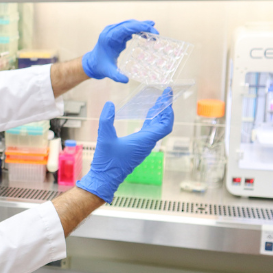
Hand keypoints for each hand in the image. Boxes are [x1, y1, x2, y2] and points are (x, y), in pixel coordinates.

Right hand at [76, 88, 173, 202]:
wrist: (105, 178)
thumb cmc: (107, 162)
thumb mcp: (104, 138)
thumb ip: (106, 120)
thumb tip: (109, 104)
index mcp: (144, 141)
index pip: (165, 125)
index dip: (168, 111)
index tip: (167, 98)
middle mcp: (147, 143)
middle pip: (163, 124)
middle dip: (165, 108)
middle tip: (165, 94)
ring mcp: (143, 146)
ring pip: (157, 128)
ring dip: (159, 114)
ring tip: (158, 101)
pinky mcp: (138, 147)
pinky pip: (150, 132)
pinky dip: (151, 121)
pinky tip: (148, 115)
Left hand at [82, 20, 158, 82]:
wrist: (92, 63)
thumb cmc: (99, 66)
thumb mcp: (108, 72)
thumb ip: (116, 76)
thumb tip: (125, 80)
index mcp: (108, 37)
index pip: (125, 27)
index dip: (139, 26)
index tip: (151, 29)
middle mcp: (110, 31)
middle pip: (129, 24)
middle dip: (143, 26)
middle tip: (156, 33)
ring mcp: (113, 31)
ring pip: (130, 25)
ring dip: (142, 27)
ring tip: (154, 33)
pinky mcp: (116, 34)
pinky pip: (128, 29)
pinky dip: (138, 30)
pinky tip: (146, 34)